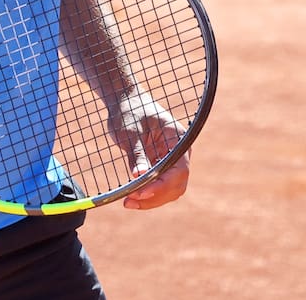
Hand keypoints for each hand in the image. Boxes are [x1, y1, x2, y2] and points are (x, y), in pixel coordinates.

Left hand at [109, 88, 189, 209]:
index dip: (162, 185)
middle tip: (129, 201)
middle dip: (155, 196)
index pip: (179, 170)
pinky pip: (160, 186)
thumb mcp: (130, 132)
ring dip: (151, 200)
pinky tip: (132, 198)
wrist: (125, 102)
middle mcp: (180, 150)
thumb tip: (139, 177)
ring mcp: (172, 159)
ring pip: (170, 189)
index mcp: (177, 137)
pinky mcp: (162, 165)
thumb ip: (137, 154)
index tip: (140, 193)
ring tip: (128, 202)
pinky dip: (148, 194)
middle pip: (177, 184)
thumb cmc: (128, 111)